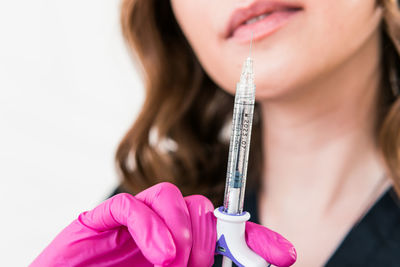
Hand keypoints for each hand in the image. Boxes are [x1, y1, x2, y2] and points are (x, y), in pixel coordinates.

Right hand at [30, 182, 295, 266]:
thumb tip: (245, 265)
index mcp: (178, 251)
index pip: (223, 233)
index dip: (254, 240)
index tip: (283, 255)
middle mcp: (158, 232)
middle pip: (199, 207)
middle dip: (209, 236)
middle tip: (201, 264)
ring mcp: (128, 224)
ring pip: (168, 196)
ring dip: (182, 230)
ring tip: (176, 262)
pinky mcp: (96, 221)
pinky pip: (129, 206)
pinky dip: (151, 226)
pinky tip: (161, 253)